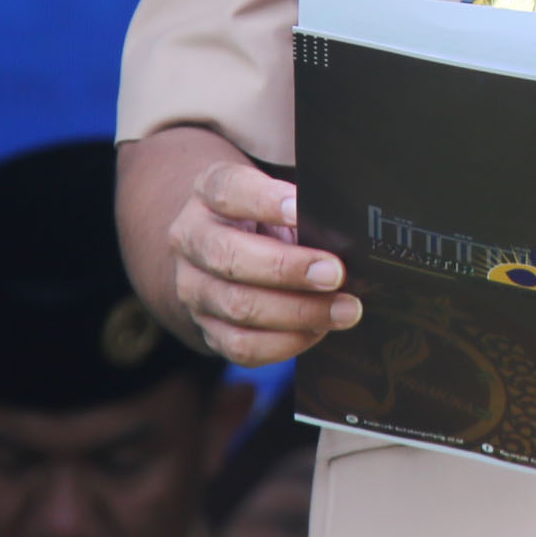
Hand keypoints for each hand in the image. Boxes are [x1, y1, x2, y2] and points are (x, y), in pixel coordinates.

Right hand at [121, 127, 358, 368]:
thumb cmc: (265, 216)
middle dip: (287, 268)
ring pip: (237, 305)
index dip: (264, 201)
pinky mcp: (205, 327)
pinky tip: (317, 331)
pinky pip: (241, 345)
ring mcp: (193, 287)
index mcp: (208, 191)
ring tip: (343, 310)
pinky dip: (285, 342)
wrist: (224, 248)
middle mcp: (192, 239)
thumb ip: (303, 205)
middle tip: (335, 274)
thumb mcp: (277, 195)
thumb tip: (343, 232)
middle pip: (228, 256)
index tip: (301, 208)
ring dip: (297, 312)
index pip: (228, 191)